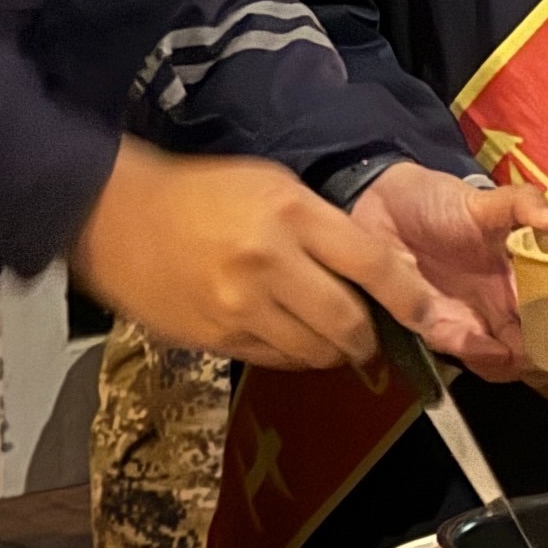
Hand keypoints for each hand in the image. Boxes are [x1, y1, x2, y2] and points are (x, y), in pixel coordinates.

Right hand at [69, 136, 423, 370]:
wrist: (117, 219)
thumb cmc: (202, 193)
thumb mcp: (273, 186)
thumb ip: (325, 227)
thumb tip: (376, 272)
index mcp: (291, 215)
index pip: (373, 267)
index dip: (410, 299)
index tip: (430, 316)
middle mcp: (270, 265)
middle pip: (349, 324)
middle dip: (370, 337)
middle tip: (371, 333)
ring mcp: (240, 308)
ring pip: (315, 353)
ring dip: (332, 351)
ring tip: (327, 333)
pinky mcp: (217, 339)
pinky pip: (277, 361)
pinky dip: (293, 354)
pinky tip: (284, 332)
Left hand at [353, 163, 547, 378]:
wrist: (379, 203)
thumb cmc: (438, 200)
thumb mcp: (487, 200)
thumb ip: (524, 205)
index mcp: (514, 277)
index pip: (547, 310)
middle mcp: (493, 304)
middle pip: (526, 342)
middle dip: (540, 353)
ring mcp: (464, 317)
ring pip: (496, 358)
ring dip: (511, 362)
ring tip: (522, 354)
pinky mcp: (432, 324)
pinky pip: (460, 348)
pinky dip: (480, 354)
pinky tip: (496, 349)